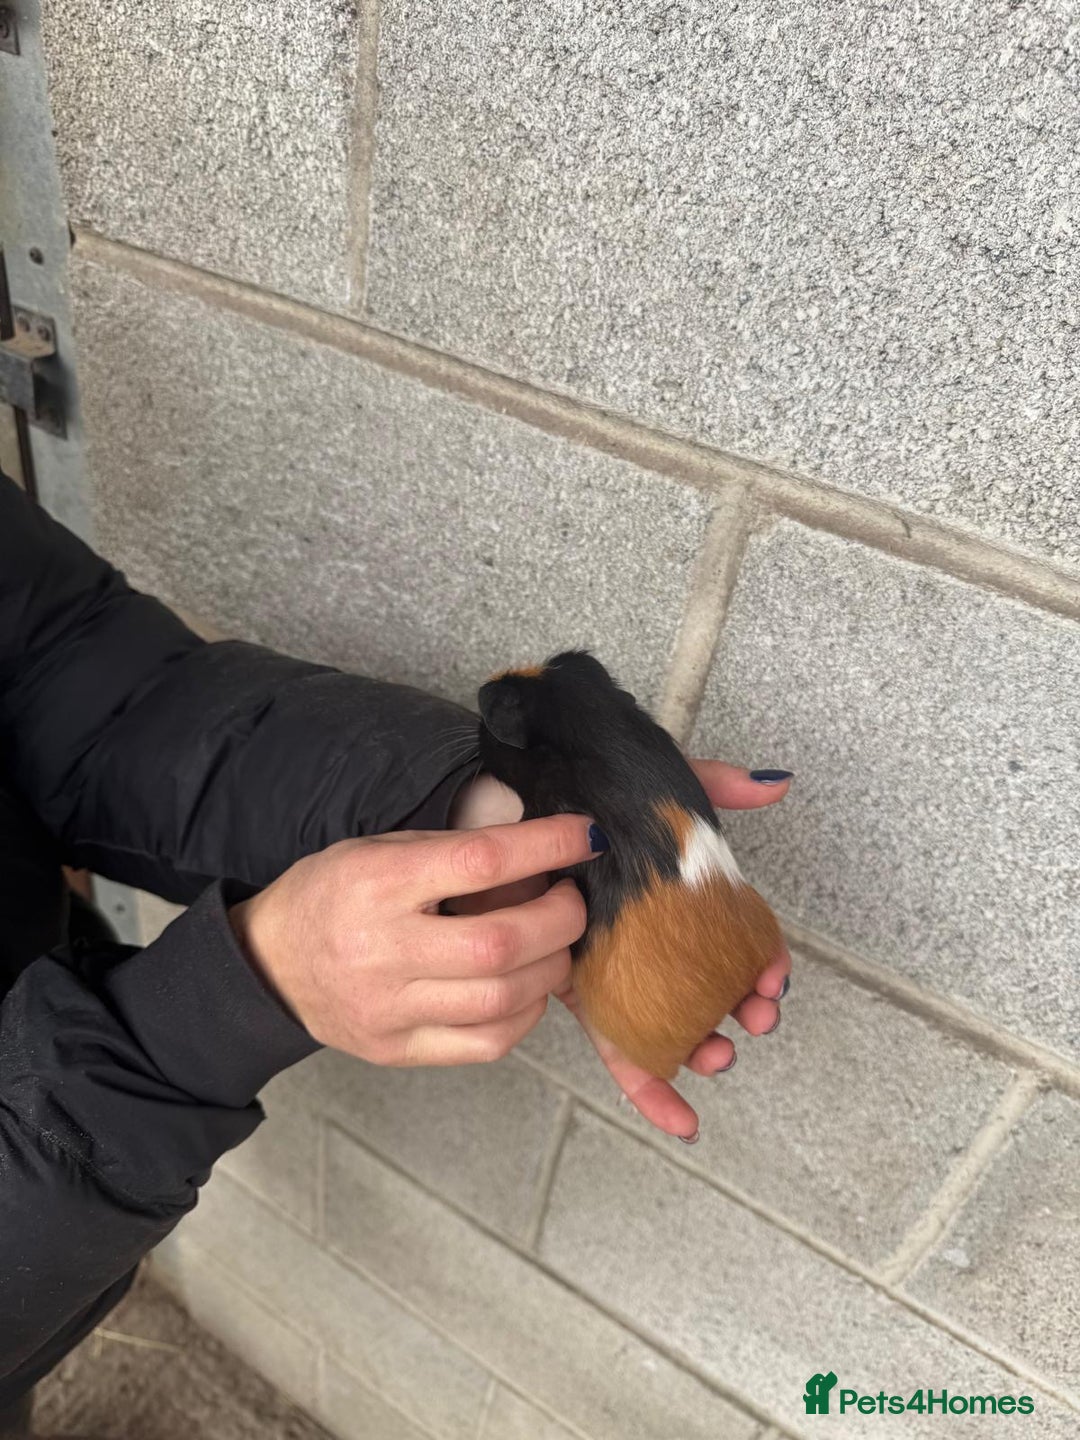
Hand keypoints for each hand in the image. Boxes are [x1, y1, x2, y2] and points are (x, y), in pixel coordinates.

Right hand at [229, 815, 601, 1065]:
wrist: (268, 964)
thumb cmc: (333, 895)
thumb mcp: (381, 850)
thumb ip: (456, 853)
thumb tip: (544, 853)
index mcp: (378, 883)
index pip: (481, 861)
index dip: (546, 846)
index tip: (585, 836)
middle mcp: (383, 950)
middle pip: (501, 942)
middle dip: (561, 918)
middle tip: (570, 900)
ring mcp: (389, 1009)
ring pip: (503, 999)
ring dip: (551, 967)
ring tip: (553, 943)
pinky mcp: (397, 1050)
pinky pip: (487, 1042)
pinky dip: (525, 1013)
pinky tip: (526, 988)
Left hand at [447, 764, 791, 1140]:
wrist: (507, 805)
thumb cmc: (585, 799)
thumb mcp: (654, 789)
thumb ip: (711, 784)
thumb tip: (772, 785)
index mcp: (678, 898)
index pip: (735, 937)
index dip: (763, 960)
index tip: (774, 975)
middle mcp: (653, 937)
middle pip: (712, 987)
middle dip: (743, 1010)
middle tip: (755, 1015)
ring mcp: (619, 967)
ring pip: (673, 1022)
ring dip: (705, 1050)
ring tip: (717, 1055)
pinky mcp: (578, 990)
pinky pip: (618, 1046)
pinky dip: (650, 1086)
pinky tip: (680, 1120)